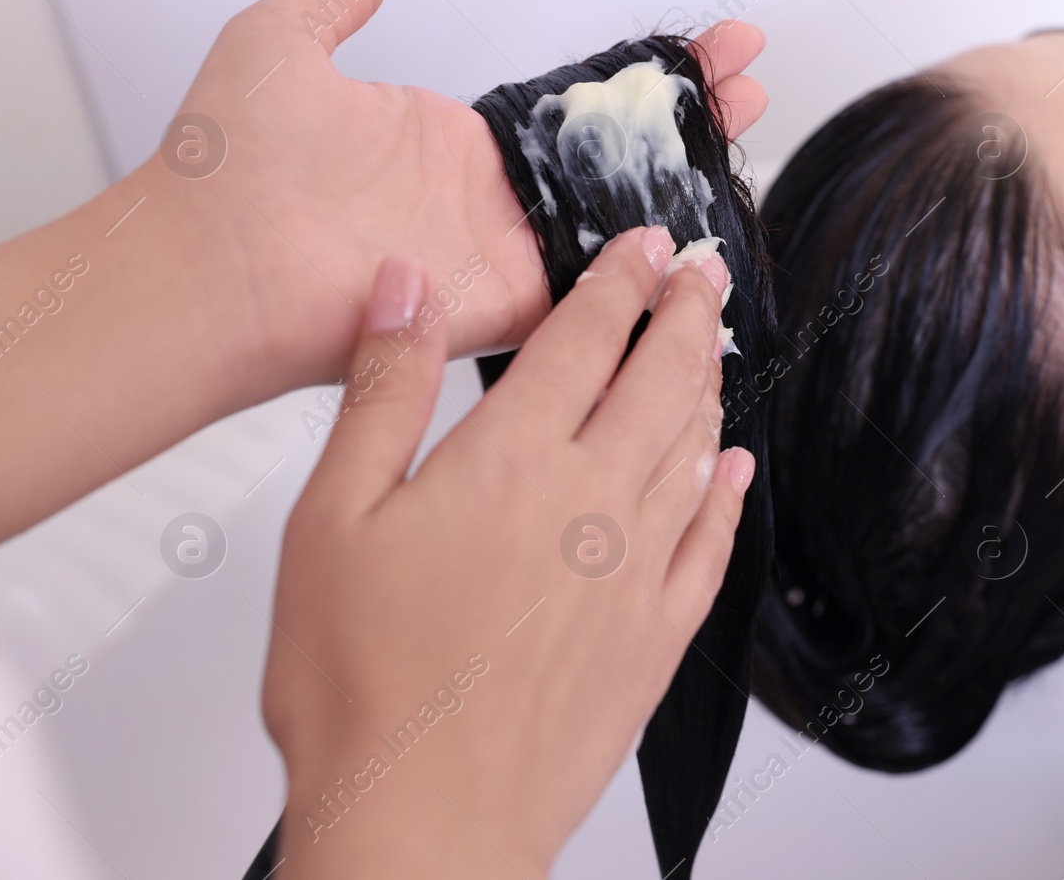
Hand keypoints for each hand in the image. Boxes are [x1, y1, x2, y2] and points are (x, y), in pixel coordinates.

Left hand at [137, 0, 766, 387]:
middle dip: (688, 119)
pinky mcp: (505, 308)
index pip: (573, 105)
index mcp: (453, 141)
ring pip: (618, 218)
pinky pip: (592, 292)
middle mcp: (488, 201)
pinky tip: (704, 232)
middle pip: (614, 158)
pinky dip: (648, 269)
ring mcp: (501, 255)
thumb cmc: (228, 165)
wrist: (208, 263)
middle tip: (748, 85)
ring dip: (686, 179)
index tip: (702, 46)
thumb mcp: (284, 43)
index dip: (640, 76)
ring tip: (747, 132)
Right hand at [262, 226, 753, 878]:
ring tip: (716, 345)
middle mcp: (592, 504)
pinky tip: (733, 469)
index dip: (619, 280)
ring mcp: (635, 572)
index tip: (644, 242)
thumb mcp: (330, 517)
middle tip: (706, 270)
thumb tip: (410, 287)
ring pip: (694, 450)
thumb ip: (383, 391)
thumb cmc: (363, 686)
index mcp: (512, 462)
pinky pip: (712, 546)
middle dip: (687, 312)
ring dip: (710, 386)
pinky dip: (729, 495)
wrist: (425, 820)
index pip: (585, 339)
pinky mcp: (655, 638)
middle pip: (660, 380)